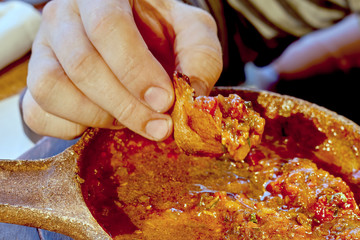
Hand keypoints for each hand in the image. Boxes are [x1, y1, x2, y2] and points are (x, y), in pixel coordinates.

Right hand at [23, 0, 221, 140]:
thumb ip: (199, 58)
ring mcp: (44, 51)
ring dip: (99, 117)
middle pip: (82, 65)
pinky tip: (102, 123)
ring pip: (53, 90)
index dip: (135, 70)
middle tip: (158, 126)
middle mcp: (65, 18)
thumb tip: (190, 100)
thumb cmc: (161, 32)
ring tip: (131, 119)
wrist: (137, 36)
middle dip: (126, 106)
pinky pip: (39, 113)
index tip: (164, 101)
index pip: (107, 28)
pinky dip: (72, 128)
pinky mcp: (36, 83)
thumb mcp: (191, 33)